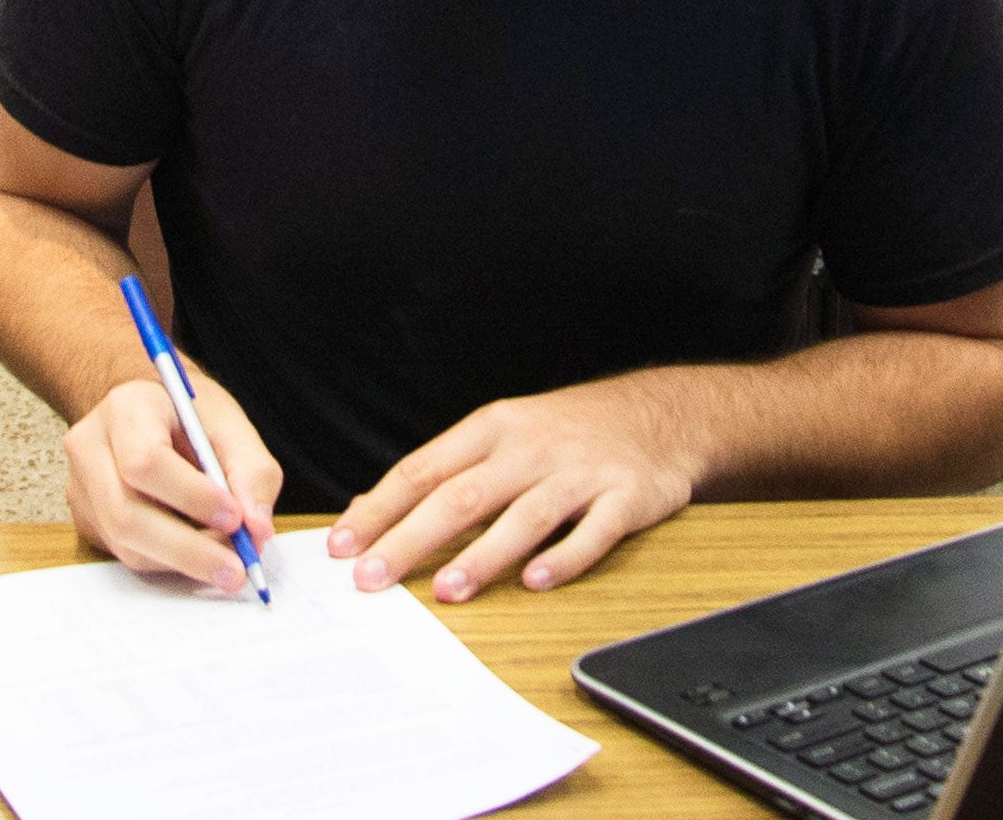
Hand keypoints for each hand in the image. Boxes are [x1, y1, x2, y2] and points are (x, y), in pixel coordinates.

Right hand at [63, 368, 287, 595]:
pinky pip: (125, 553)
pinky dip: (168, 562)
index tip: (235, 517)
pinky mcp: (87, 519)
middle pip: (126, 513)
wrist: (154, 415)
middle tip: (236, 568)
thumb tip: (256, 530)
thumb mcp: (232, 428)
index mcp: (126, 410)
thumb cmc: (192, 418)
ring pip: (125, 542)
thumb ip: (253, 474)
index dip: (191, 496)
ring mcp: (82, 487)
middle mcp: (91, 447)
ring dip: (181, 561)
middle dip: (188, 549)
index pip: (145, 461)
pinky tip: (198, 553)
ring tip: (226, 563)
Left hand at [332, 383, 698, 600]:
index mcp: (493, 429)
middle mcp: (531, 448)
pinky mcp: (625, 497)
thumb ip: (447, 471)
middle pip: (462, 495)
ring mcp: (579, 473)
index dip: (380, 508)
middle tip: (372, 577)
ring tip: (447, 589)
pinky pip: (592, 533)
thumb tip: (374, 508)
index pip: (423, 469)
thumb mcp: (504, 432)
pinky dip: (563, 559)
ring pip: (523, 516)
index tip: (342, 545)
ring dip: (482, 555)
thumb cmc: (568, 430)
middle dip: (411, 538)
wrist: (660, 413)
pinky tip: (535, 583)